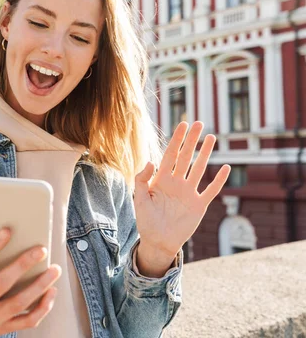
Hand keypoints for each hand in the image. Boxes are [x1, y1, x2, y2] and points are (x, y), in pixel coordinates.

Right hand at [0, 229, 60, 337]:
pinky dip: (42, 307)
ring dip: (40, 285)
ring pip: (19, 302)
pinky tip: (52, 291)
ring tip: (54, 269)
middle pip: (2, 283)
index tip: (7, 231)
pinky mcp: (2, 329)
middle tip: (41, 249)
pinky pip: (27, 321)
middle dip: (23, 265)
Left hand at [133, 121, 230, 276]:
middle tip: (199, 123)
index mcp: (161, 179)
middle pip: (186, 157)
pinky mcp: (199, 205)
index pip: (170, 155)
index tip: (182, 124)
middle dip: (192, 140)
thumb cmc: (146, 220)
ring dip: (205, 154)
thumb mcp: (140, 199)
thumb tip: (150, 161)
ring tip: (211, 138)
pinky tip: (226, 168)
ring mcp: (189, 193)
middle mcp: (176, 183)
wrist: (157, 241)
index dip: (176, 140)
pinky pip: (211, 190)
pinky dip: (219, 180)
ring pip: (199, 169)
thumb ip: (142, 180)